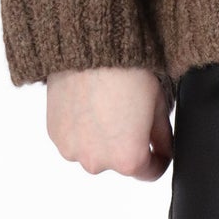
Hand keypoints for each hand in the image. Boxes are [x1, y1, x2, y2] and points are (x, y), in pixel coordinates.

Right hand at [46, 65, 172, 178]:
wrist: (90, 46)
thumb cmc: (127, 69)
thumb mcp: (158, 101)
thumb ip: (162, 135)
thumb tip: (163, 149)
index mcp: (128, 159)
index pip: (150, 172)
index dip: (158, 157)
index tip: (158, 145)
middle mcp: (97, 163)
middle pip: (119, 162)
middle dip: (127, 144)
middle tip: (129, 112)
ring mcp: (72, 150)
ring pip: (94, 150)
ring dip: (101, 138)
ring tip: (106, 104)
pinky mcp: (54, 134)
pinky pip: (74, 138)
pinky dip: (81, 128)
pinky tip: (88, 102)